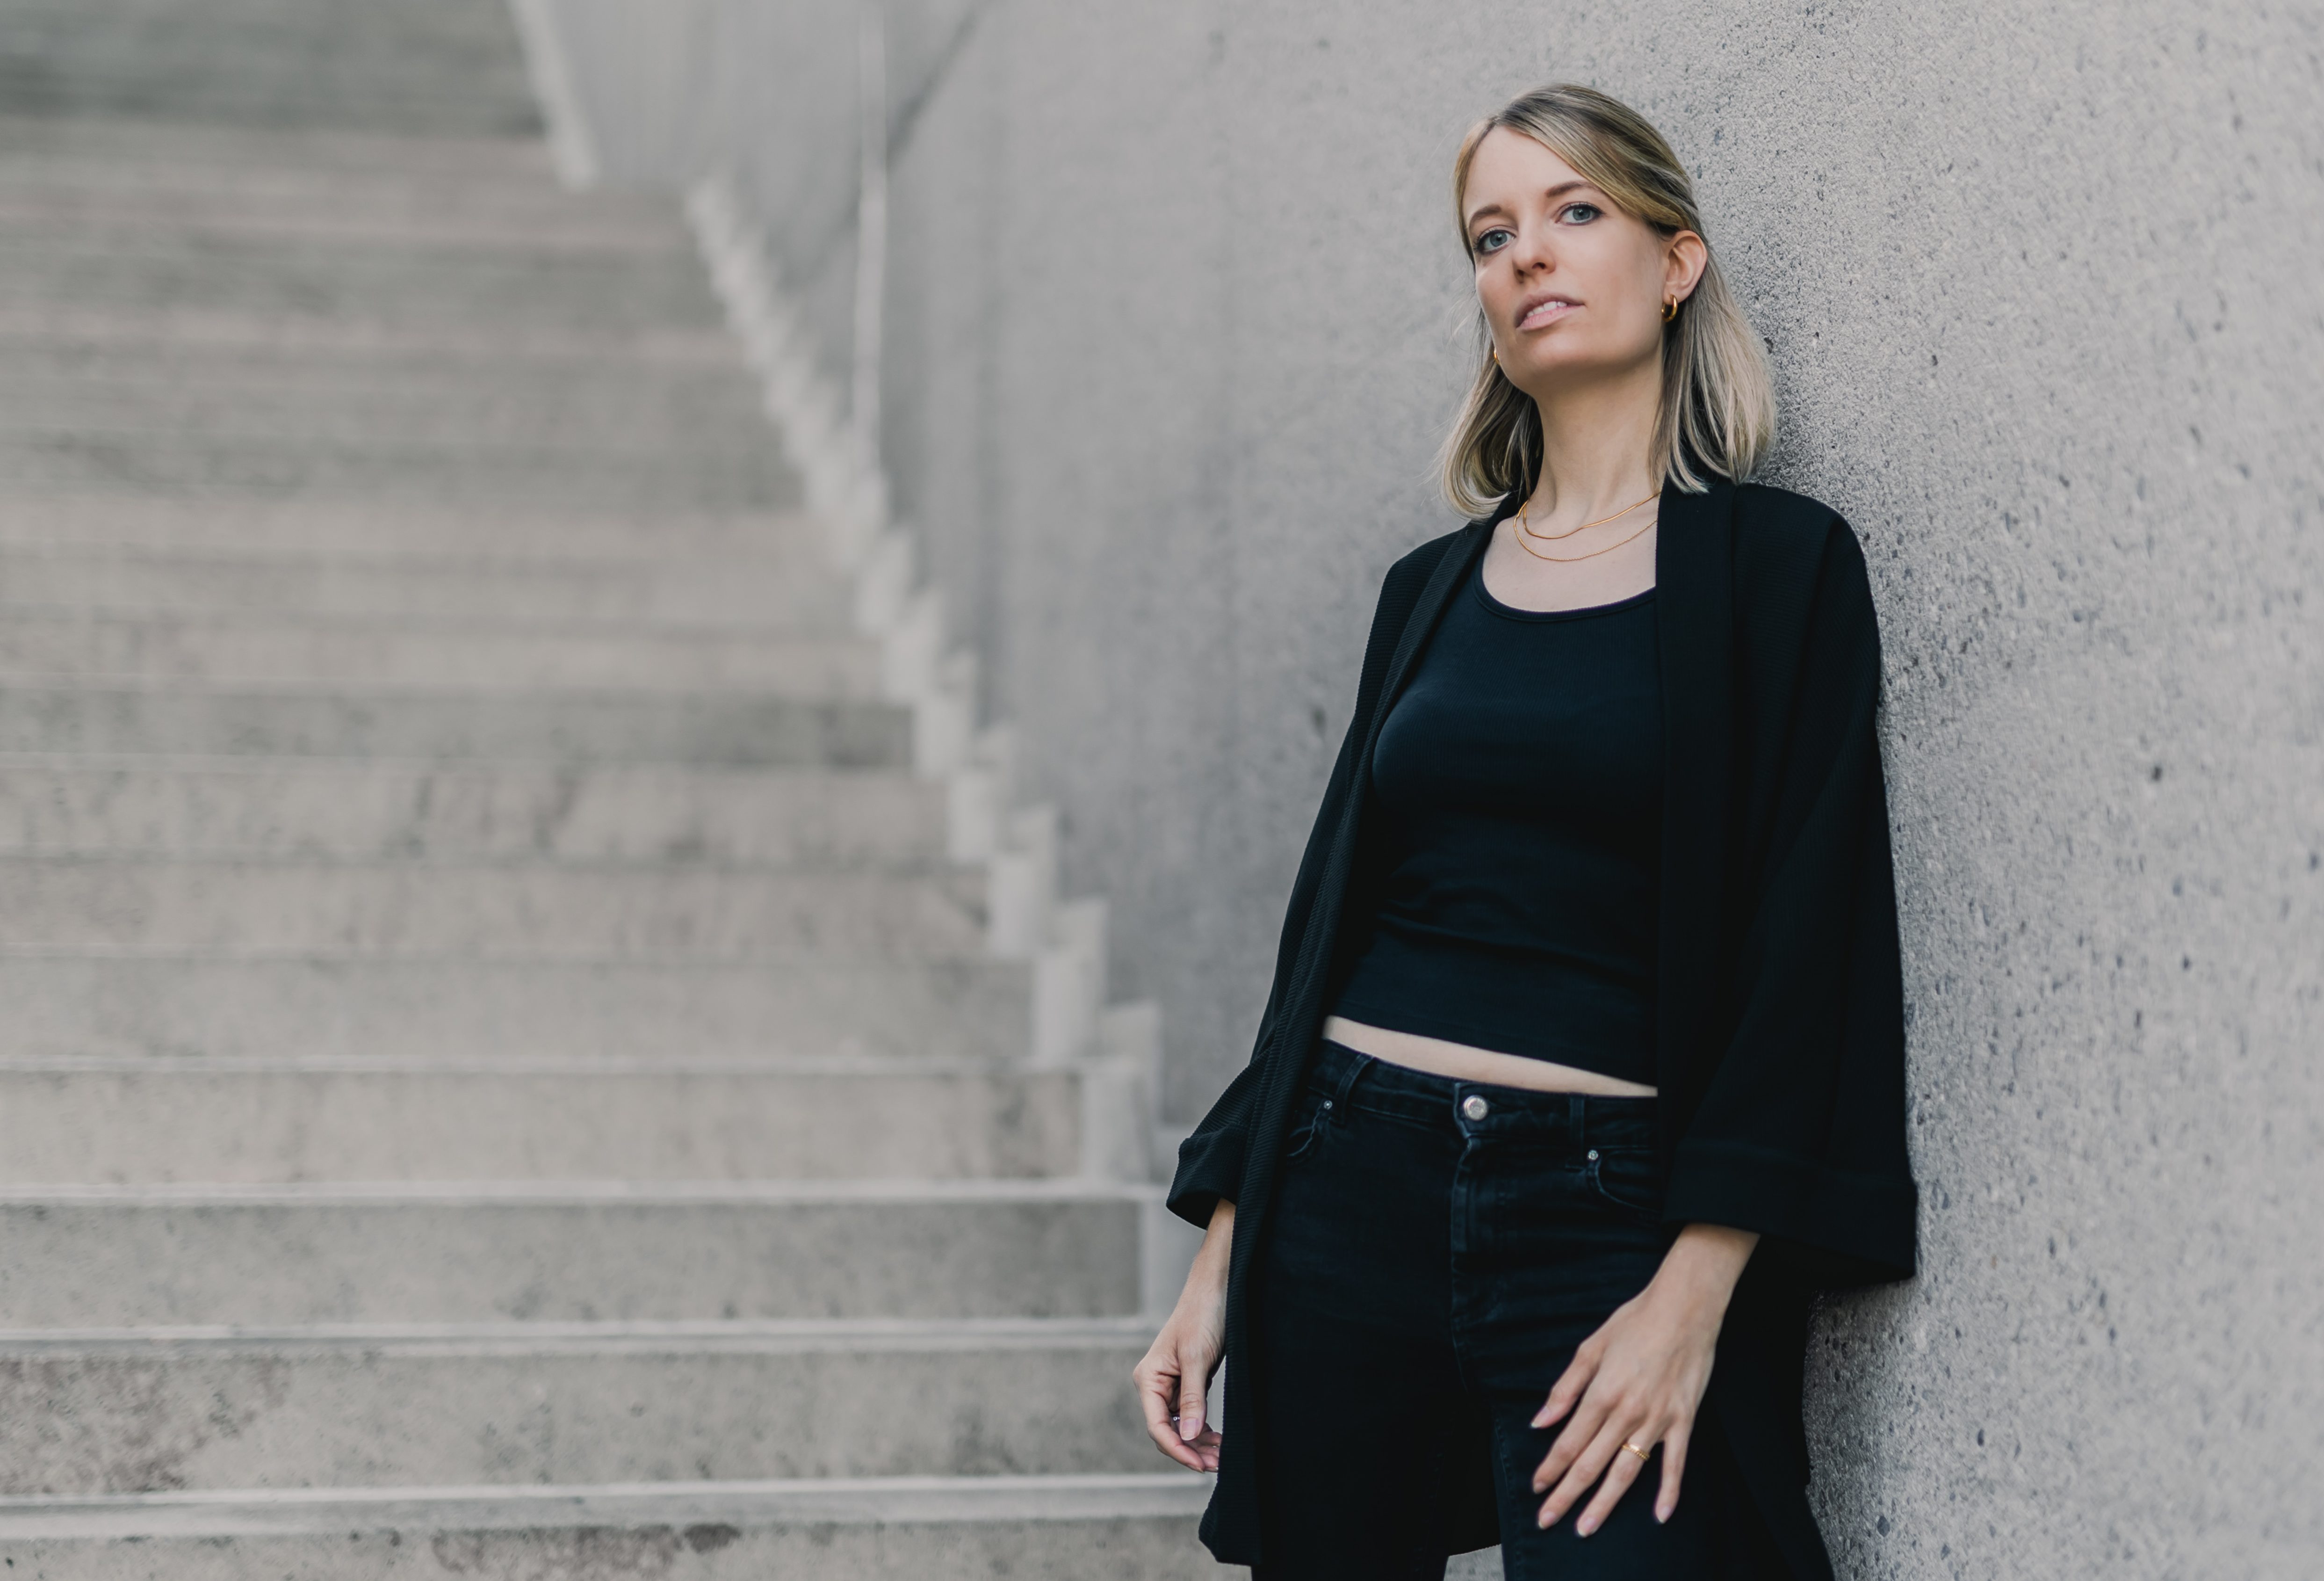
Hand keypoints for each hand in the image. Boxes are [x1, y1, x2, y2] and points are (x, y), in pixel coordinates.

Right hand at [1131, 1199, 1233, 1471]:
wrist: (1217, 1286)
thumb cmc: (1204, 1315)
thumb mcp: (1198, 1357)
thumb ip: (1193, 1398)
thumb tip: (1190, 1437)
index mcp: (1149, 1378)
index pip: (1158, 1426)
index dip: (1178, 1450)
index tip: (1201, 1465)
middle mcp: (1156, 1385)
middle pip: (1168, 1431)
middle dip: (1190, 1451)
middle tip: (1217, 1465)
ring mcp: (1172, 1385)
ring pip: (1181, 1426)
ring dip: (1198, 1444)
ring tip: (1221, 1458)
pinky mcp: (1188, 1383)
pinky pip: (1192, 1415)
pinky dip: (1203, 1430)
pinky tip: (1218, 1440)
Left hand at [1529, 1224, 1757, 1534]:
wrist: (1685, 1308)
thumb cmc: (1635, 1322)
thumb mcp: (1591, 1348)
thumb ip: (1565, 1389)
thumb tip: (1540, 1421)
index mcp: (1601, 1393)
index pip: (1568, 1442)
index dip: (1550, 1467)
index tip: (1537, 1486)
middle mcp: (1627, 1412)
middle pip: (1591, 1463)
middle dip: (1567, 1494)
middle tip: (1550, 1519)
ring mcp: (1658, 1420)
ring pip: (1627, 1470)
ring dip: (1605, 1502)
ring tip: (1587, 1527)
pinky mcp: (1684, 1420)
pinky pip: (1676, 1463)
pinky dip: (1669, 1490)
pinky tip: (1660, 1515)